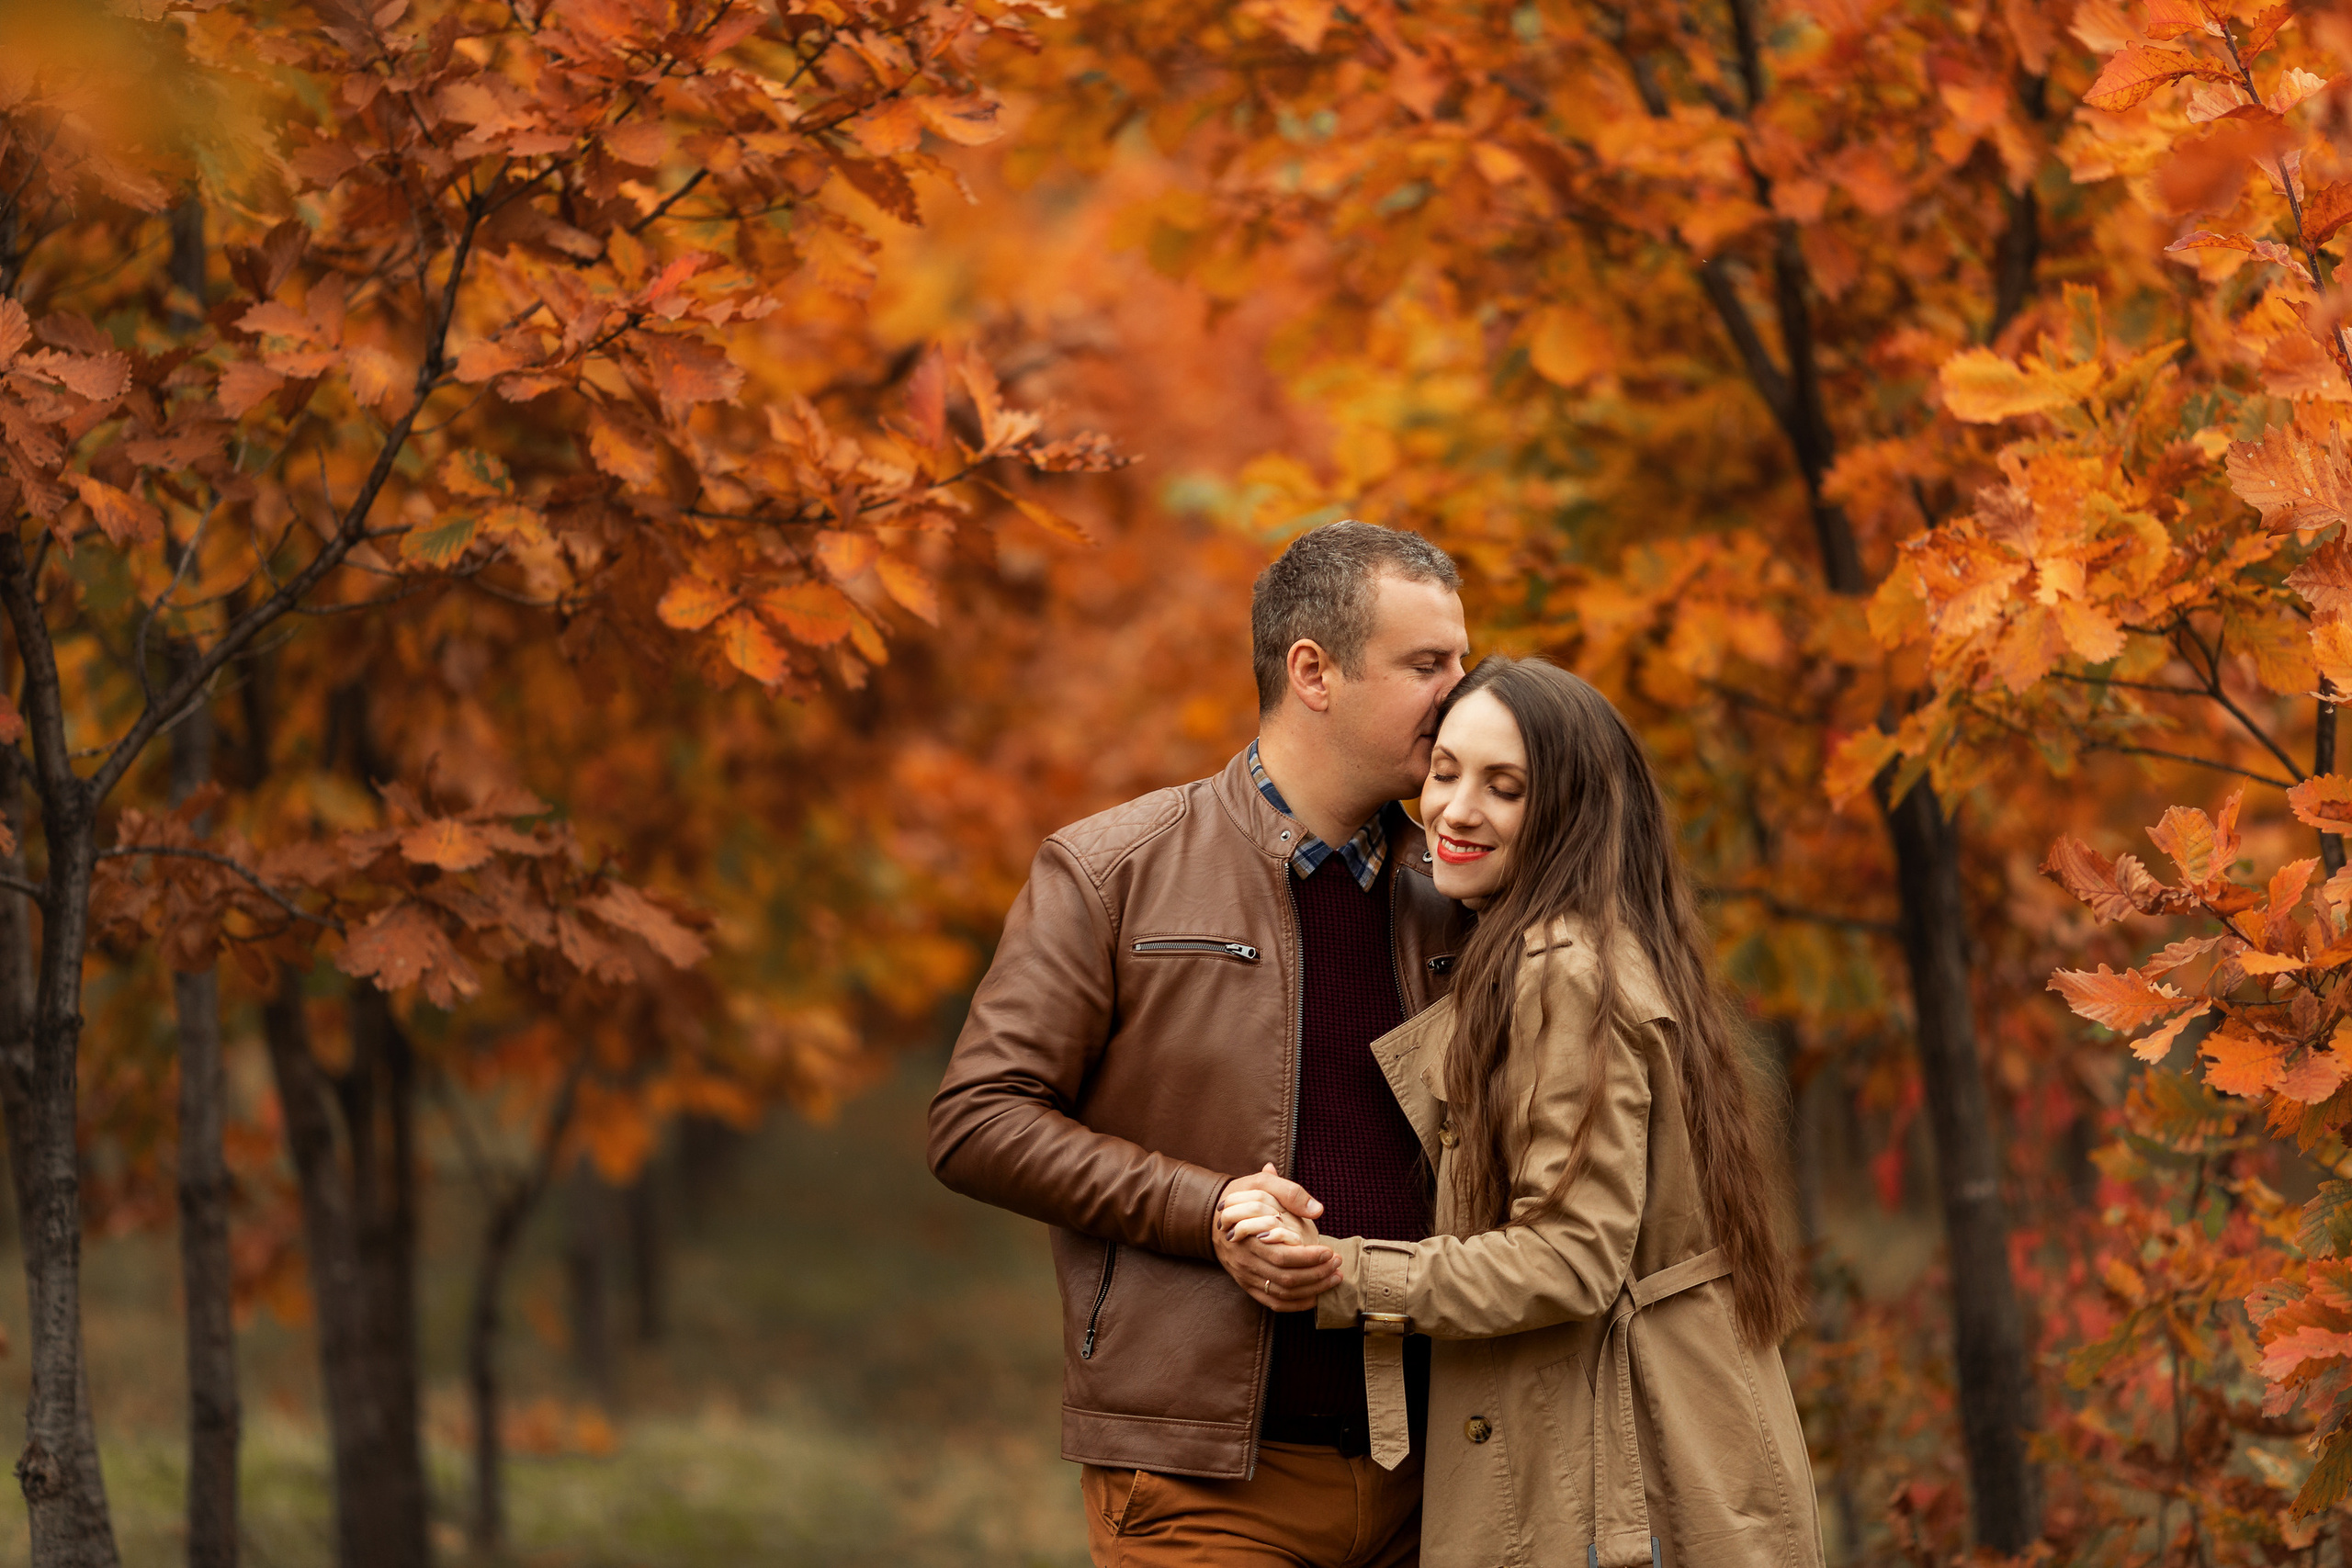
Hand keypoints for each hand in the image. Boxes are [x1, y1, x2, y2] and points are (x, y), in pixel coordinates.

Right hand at [1213, 1164, 1338, 1311]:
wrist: (1211, 1218)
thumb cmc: (1241, 1199)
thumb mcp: (1260, 1184)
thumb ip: (1289, 1192)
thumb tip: (1317, 1209)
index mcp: (1247, 1237)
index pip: (1281, 1255)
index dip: (1308, 1258)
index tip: (1329, 1251)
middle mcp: (1245, 1261)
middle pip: (1285, 1277)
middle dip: (1317, 1273)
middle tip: (1338, 1263)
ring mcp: (1245, 1276)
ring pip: (1282, 1293)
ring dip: (1312, 1290)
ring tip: (1334, 1278)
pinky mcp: (1248, 1285)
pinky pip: (1273, 1303)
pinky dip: (1297, 1304)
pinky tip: (1315, 1296)